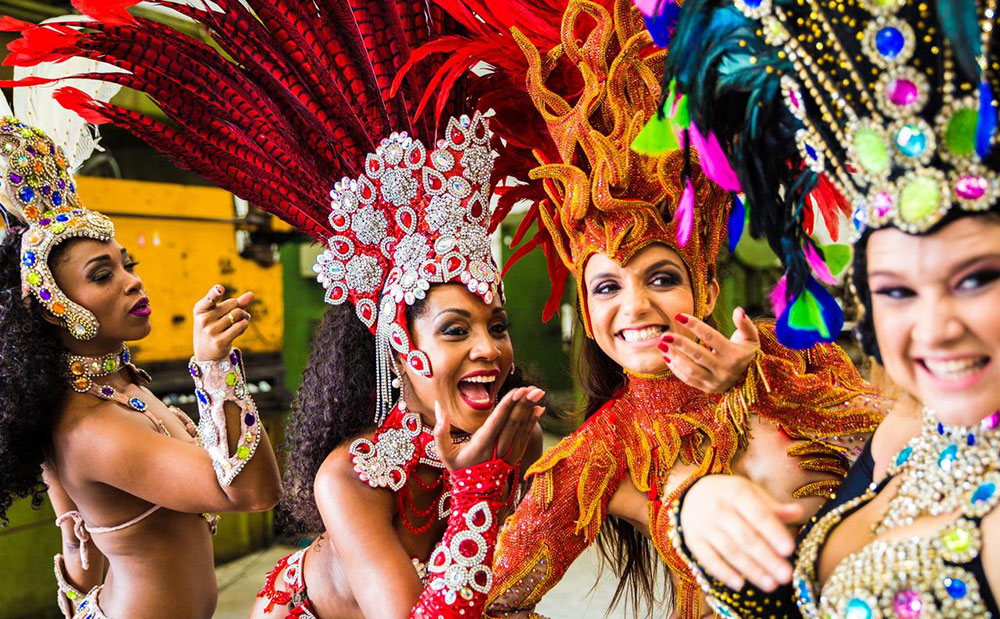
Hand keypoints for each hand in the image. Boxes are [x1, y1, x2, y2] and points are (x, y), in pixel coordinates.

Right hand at [192, 285, 253, 360]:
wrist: (207, 353)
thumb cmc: (214, 328)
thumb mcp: (218, 314)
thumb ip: (235, 303)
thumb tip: (251, 294)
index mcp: (200, 309)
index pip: (210, 298)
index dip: (215, 292)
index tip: (220, 289)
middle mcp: (203, 320)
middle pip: (233, 304)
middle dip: (239, 307)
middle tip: (238, 314)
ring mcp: (211, 331)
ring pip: (238, 314)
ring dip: (244, 317)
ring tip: (241, 320)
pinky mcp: (220, 341)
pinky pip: (240, 326)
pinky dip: (244, 325)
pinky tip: (242, 327)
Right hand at [433, 387, 544, 471]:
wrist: (475, 494)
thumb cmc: (457, 468)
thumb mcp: (443, 452)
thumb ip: (439, 430)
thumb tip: (438, 405)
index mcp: (481, 445)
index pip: (496, 421)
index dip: (507, 406)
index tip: (517, 391)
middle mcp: (498, 449)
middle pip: (513, 422)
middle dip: (523, 403)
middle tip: (533, 388)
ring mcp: (509, 453)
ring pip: (521, 427)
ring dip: (530, 409)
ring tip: (537, 392)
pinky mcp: (516, 455)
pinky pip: (526, 436)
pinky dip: (533, 421)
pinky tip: (539, 408)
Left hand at [659, 307, 759, 392]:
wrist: (748, 380)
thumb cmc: (745, 353)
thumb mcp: (751, 339)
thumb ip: (745, 324)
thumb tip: (738, 310)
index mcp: (734, 355)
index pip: (711, 337)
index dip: (695, 326)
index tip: (679, 316)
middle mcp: (724, 370)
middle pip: (698, 355)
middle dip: (680, 344)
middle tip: (665, 335)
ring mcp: (714, 381)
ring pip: (690, 370)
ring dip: (674, 357)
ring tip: (661, 344)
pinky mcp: (706, 388)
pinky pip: (687, 379)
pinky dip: (675, 368)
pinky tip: (666, 356)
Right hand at [679, 474, 801, 591]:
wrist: (692, 494)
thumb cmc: (731, 496)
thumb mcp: (751, 493)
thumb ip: (773, 506)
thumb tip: (798, 512)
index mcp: (737, 493)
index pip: (758, 514)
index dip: (773, 532)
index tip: (790, 550)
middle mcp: (718, 508)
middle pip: (745, 537)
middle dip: (767, 558)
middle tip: (786, 576)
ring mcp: (704, 526)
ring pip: (730, 551)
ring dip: (751, 570)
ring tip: (771, 585)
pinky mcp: (693, 541)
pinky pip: (709, 559)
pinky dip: (724, 573)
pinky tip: (740, 584)